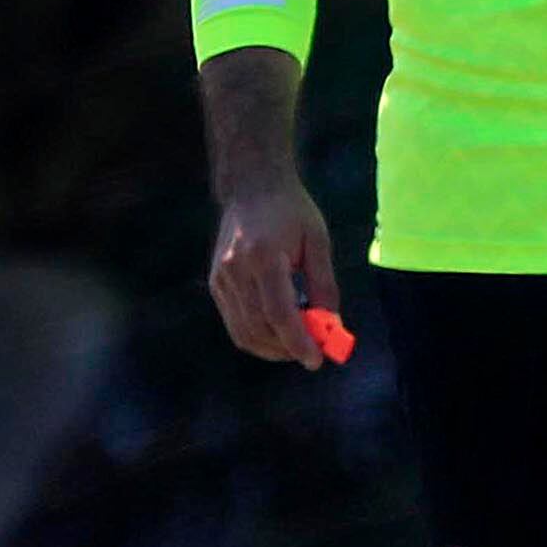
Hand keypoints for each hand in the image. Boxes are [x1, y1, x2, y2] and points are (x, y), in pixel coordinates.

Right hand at [207, 177, 339, 369]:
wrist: (252, 187)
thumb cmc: (291, 211)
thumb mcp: (317, 241)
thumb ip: (324, 284)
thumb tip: (331, 324)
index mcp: (263, 256)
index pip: (278, 313)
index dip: (297, 342)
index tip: (315, 360)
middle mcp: (235, 270)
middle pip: (258, 328)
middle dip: (286, 349)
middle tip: (312, 352)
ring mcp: (221, 278)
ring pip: (243, 332)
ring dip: (272, 348)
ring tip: (298, 343)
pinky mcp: (216, 283)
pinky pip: (235, 323)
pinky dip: (257, 336)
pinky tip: (279, 332)